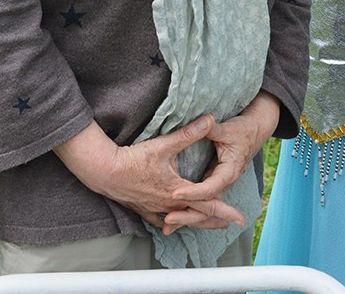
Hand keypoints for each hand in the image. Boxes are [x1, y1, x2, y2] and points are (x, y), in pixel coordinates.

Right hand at [53, 117, 246, 230]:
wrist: (103, 172)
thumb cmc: (132, 159)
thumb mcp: (164, 144)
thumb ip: (189, 134)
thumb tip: (210, 119)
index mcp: (177, 191)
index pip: (208, 204)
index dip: (226, 211)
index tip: (241, 218)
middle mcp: (167, 205)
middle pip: (197, 218)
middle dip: (215, 221)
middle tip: (230, 224)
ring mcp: (154, 210)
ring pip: (181, 221)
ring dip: (196, 222)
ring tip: (209, 225)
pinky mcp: (142, 209)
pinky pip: (161, 221)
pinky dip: (173, 223)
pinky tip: (173, 225)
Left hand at [156, 92, 279, 233]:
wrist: (253, 133)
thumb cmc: (241, 131)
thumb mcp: (226, 129)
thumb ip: (211, 129)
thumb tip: (204, 121)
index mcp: (229, 171)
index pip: (210, 188)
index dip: (193, 192)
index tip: (175, 193)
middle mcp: (225, 183)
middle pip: (206, 206)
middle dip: (187, 215)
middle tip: (168, 219)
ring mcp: (219, 186)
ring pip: (203, 209)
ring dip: (186, 218)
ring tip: (166, 227)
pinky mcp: (212, 185)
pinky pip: (200, 204)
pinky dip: (188, 212)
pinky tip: (171, 220)